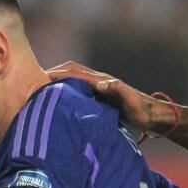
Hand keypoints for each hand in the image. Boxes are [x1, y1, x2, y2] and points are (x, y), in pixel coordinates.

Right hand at [45, 60, 172, 133]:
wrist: (155, 115)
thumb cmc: (143, 111)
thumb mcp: (132, 102)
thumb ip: (119, 91)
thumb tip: (102, 83)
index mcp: (101, 81)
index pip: (73, 73)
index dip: (56, 74)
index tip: (38, 79)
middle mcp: (98, 81)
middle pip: (69, 71)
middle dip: (51, 74)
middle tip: (32, 82)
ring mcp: (98, 87)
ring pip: (72, 80)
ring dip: (56, 82)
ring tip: (39, 91)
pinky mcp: (100, 96)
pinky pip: (77, 90)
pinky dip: (65, 91)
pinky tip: (57, 102)